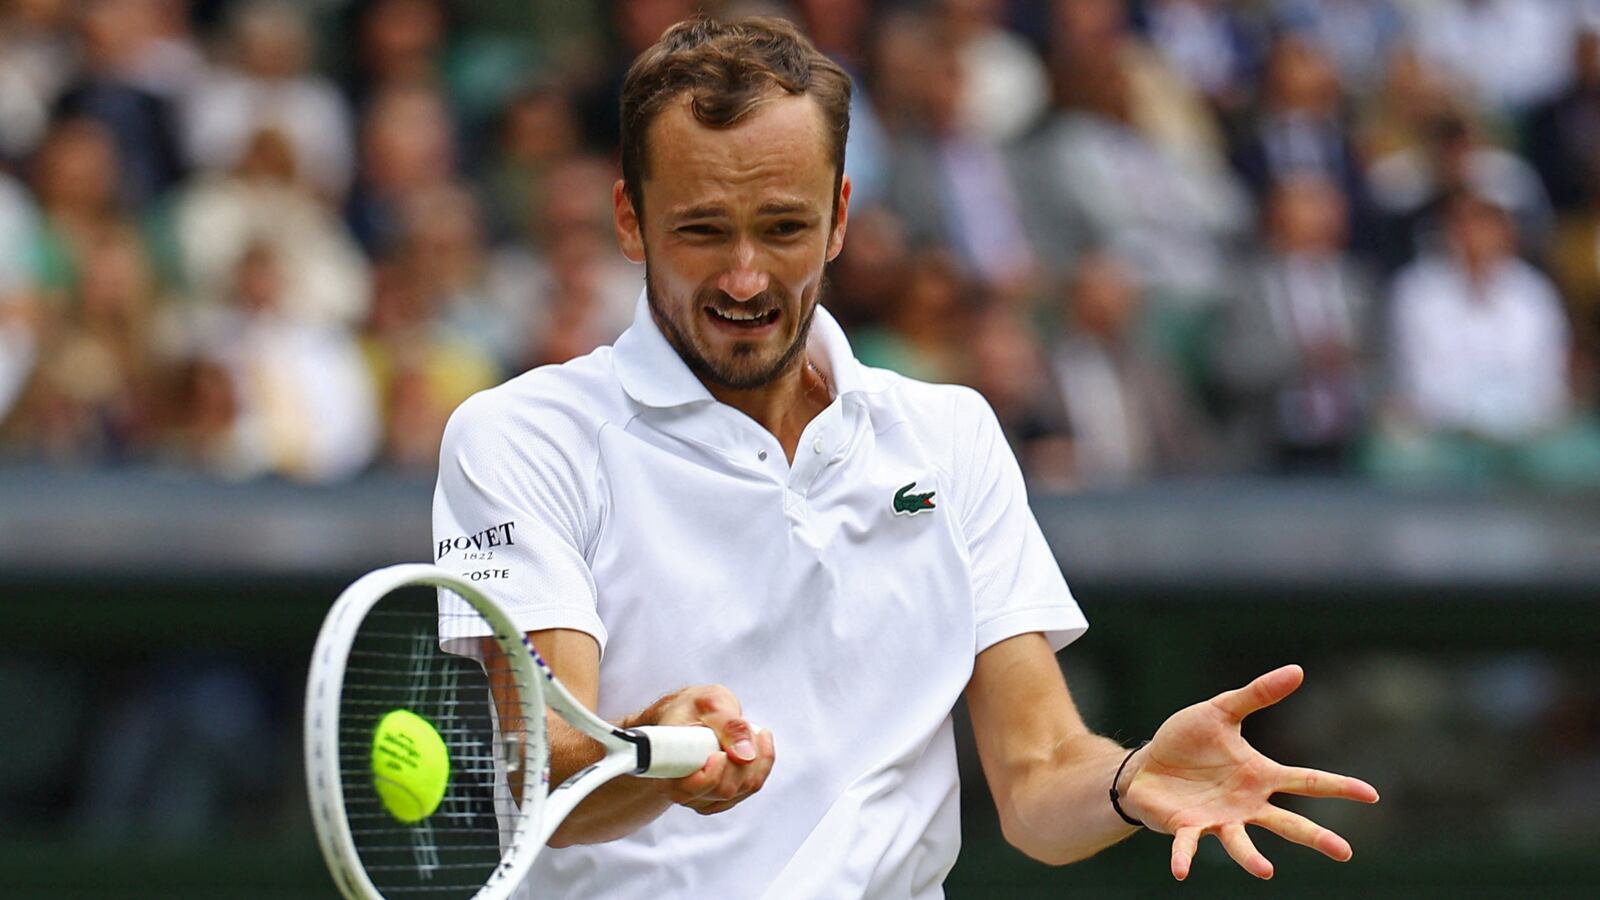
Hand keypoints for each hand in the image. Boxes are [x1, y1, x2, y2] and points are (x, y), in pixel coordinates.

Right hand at [644, 684, 774, 815]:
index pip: (690, 788)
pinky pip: (751, 787)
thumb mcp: (711, 702)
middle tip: (744, 728)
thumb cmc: (696, 706)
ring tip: (748, 732)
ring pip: (742, 789)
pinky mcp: (720, 798)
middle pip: (725, 789)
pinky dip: (761, 763)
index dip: (711, 774)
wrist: (691, 713)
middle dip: (742, 757)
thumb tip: (746, 756)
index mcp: (667, 766)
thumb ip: (729, 725)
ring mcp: (701, 797)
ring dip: (755, 758)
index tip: (721, 753)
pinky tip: (755, 743)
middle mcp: (681, 789)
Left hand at [1119, 665, 1378, 880]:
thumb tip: (1297, 670)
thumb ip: (1256, 695)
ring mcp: (1218, 820)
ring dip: (1251, 858)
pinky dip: (1184, 858)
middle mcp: (1246, 804)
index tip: (1372, 795)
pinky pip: (1187, 845)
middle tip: (1344, 852)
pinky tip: (1180, 872)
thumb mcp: (1220, 710)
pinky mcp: (1186, 828)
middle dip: (1315, 837)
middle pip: (1287, 824)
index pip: (1307, 781)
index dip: (1339, 787)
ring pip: (1240, 843)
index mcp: (1259, 776)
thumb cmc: (1187, 741)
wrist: (1146, 767)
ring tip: (1266, 871)